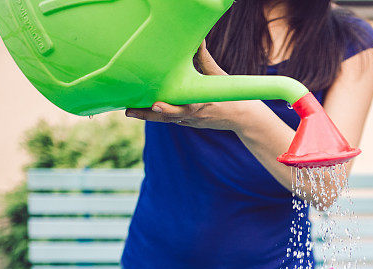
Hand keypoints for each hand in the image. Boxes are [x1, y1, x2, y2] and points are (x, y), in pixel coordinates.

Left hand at [125, 42, 244, 130]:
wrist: (242, 118)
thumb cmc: (230, 95)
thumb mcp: (218, 76)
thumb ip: (204, 59)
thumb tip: (197, 40)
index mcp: (203, 103)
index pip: (185, 108)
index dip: (170, 108)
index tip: (156, 104)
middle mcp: (195, 115)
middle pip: (169, 118)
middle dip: (148, 115)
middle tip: (130, 112)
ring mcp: (192, 122)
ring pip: (167, 120)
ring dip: (148, 116)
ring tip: (130, 111)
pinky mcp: (190, 123)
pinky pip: (171, 119)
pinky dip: (158, 115)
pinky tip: (143, 111)